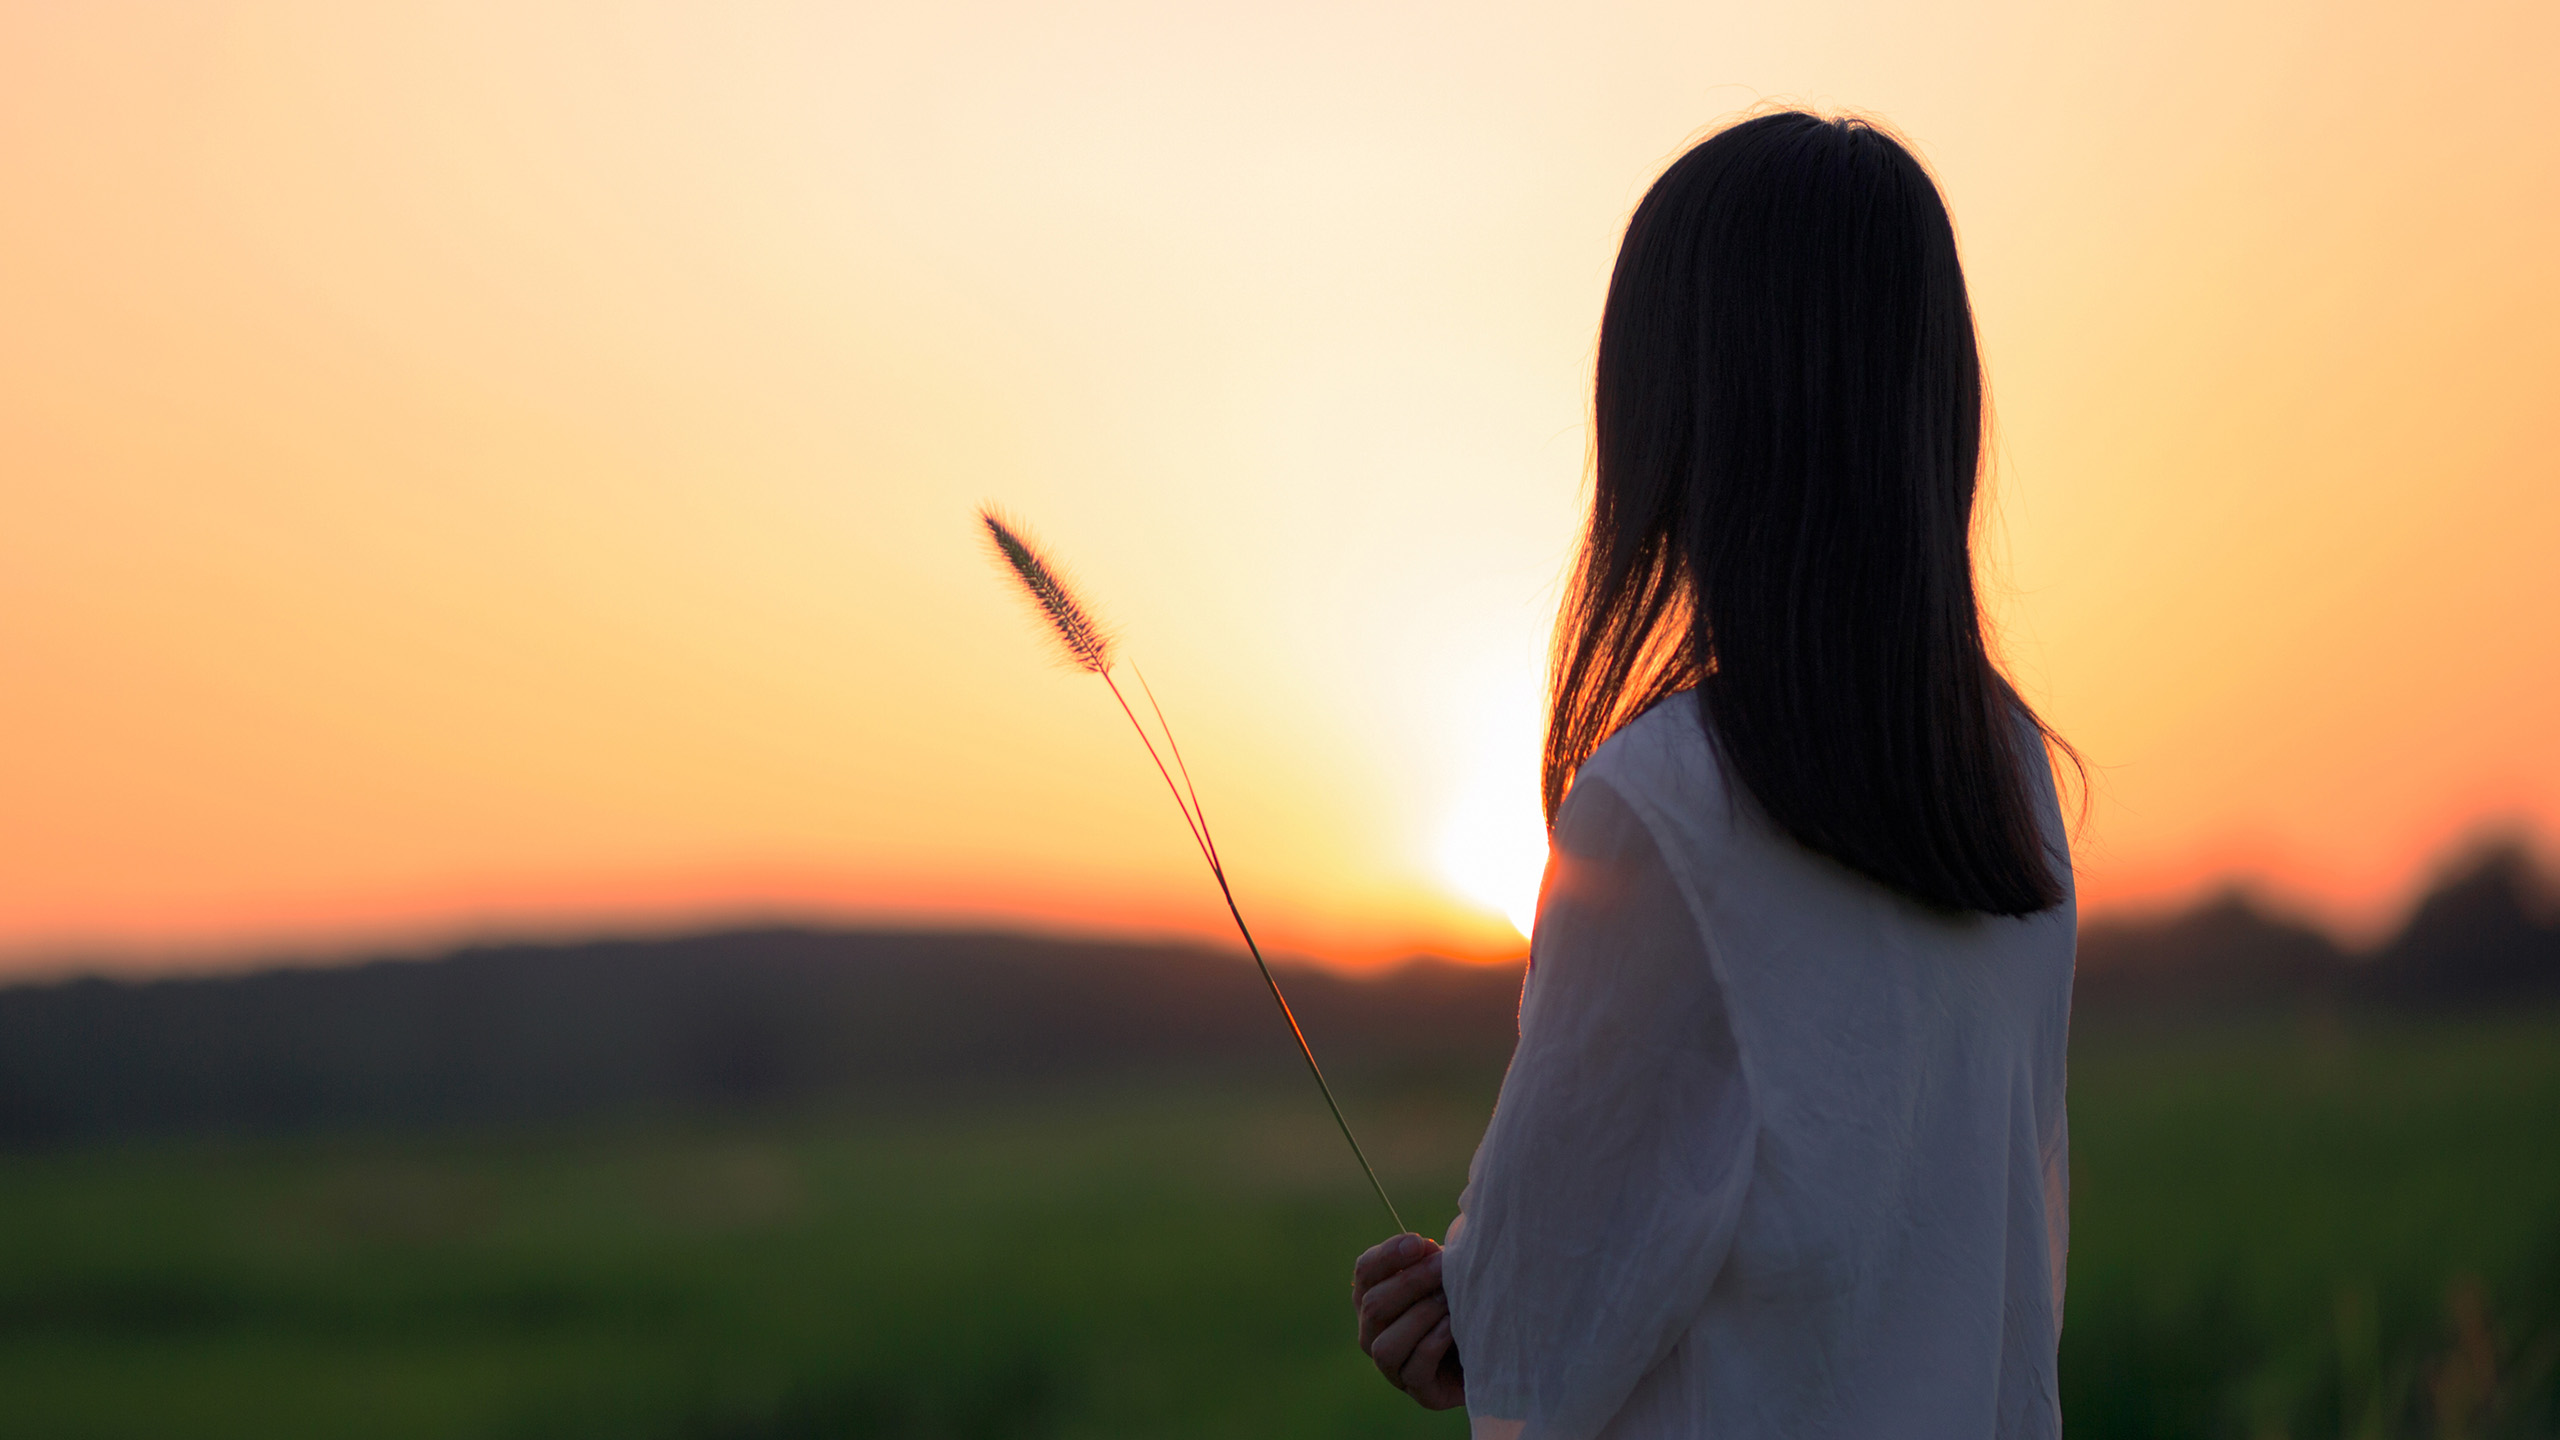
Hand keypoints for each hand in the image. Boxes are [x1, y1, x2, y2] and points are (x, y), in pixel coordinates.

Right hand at [1353, 1232, 1464, 1409]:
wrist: (1497, 1346)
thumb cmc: (1467, 1301)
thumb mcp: (1448, 1275)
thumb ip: (1432, 1260)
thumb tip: (1423, 1248)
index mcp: (1374, 1297)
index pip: (1365, 1271)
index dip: (1388, 1255)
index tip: (1419, 1243)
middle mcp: (1374, 1334)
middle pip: (1373, 1305)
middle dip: (1411, 1282)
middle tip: (1444, 1268)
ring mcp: (1393, 1367)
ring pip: (1385, 1345)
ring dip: (1419, 1317)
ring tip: (1449, 1301)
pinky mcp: (1420, 1392)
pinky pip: (1414, 1370)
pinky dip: (1432, 1343)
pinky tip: (1453, 1326)